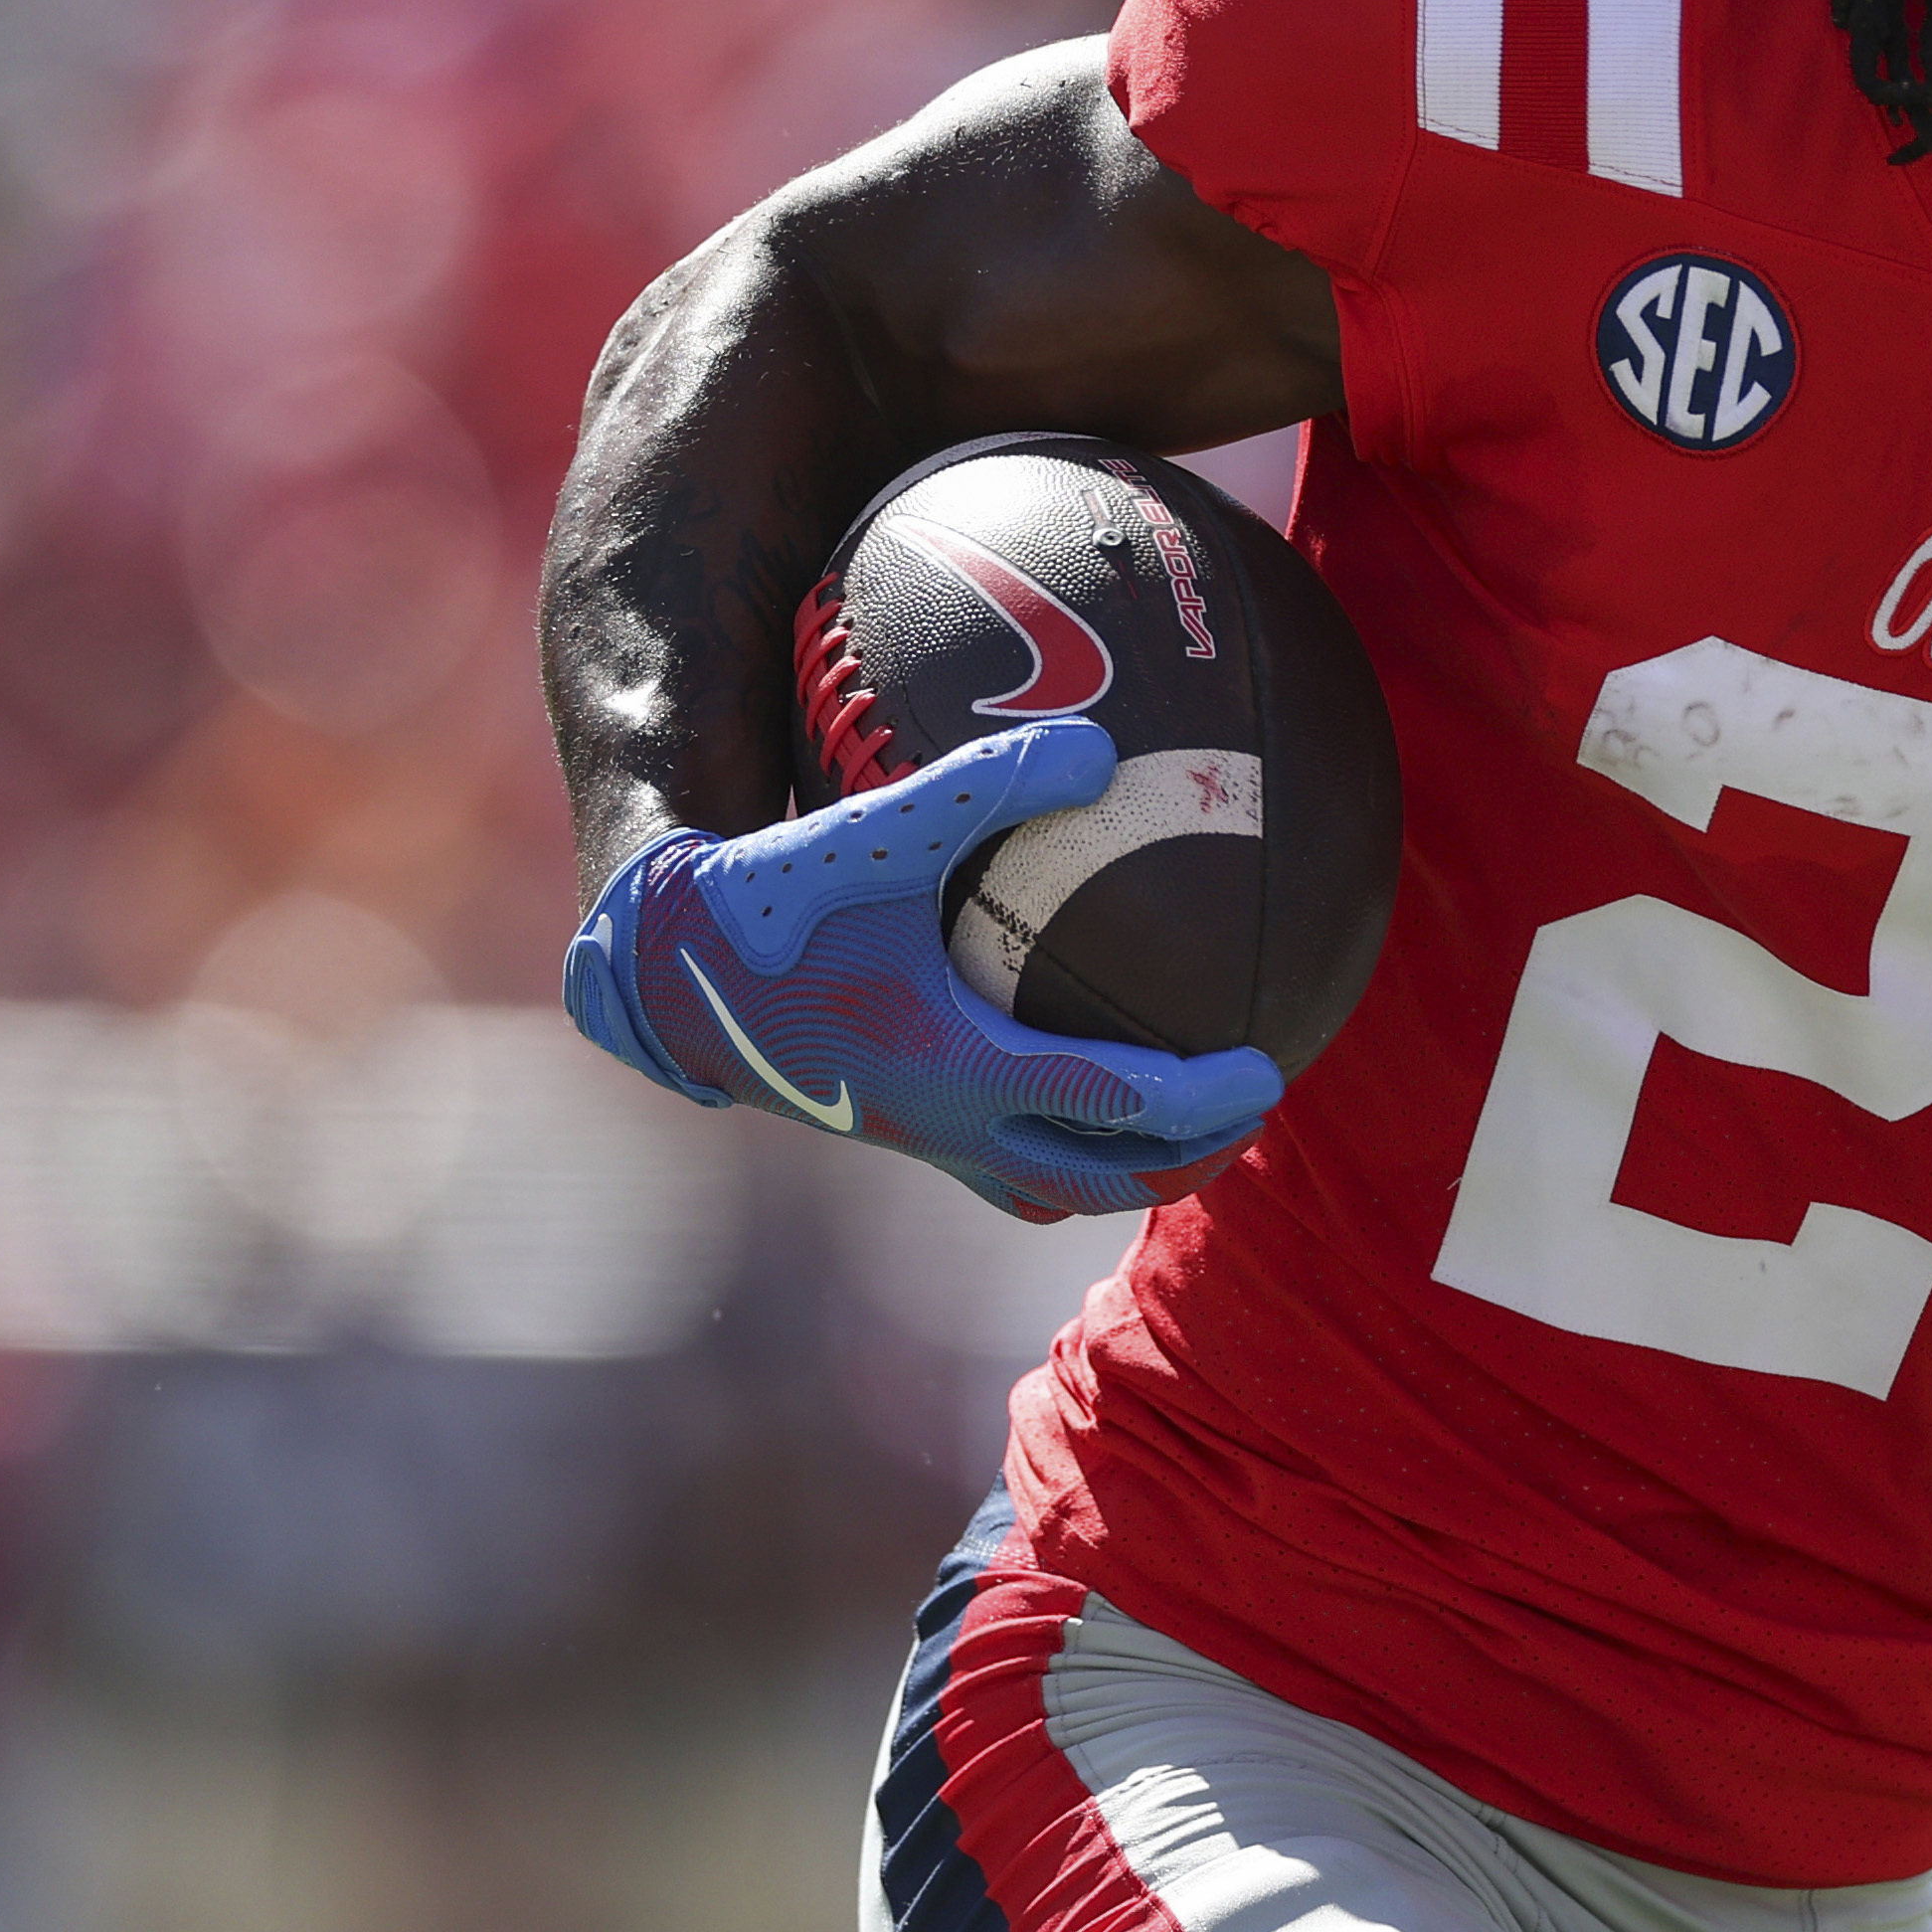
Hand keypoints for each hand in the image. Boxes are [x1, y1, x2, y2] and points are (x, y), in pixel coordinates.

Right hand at [561, 722, 1285, 1220]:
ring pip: (1050, 1187)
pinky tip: (1081, 1092)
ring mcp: (919, 1137)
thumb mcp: (876, 826)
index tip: (1266, 1071)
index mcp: (954, 1061)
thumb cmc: (770, 894)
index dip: (1196, 1097)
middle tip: (1255, 1110)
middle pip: (1099, 1175)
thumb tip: (1100, 745)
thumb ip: (986, 782)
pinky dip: (1060, 1148)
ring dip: (1125, 1170)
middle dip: (1186, 1156)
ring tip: (1193, 1133)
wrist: (665, 971)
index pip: (1107, 1103)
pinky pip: (1001, 1163)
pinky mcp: (895, 1128)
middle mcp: (944, 1120)